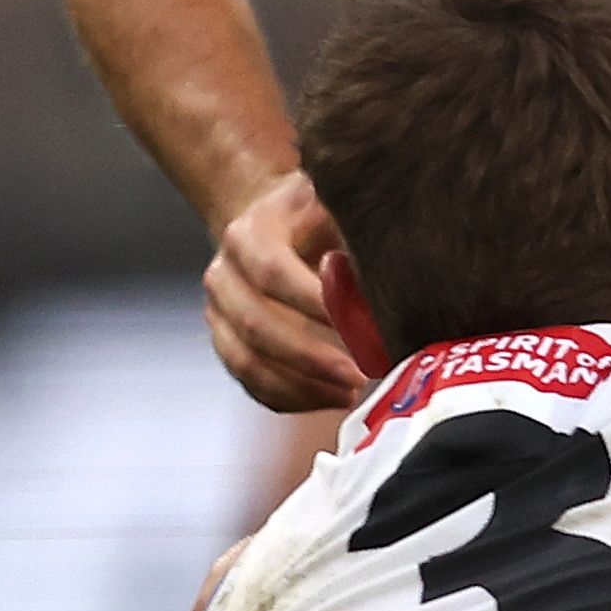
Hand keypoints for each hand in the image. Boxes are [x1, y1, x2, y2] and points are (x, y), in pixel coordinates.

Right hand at [205, 169, 360, 410]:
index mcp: (248, 233)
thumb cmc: (317, 219)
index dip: (313, 303)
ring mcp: (220, 313)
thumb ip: (356, 245)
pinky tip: (330, 397)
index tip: (360, 328)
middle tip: (360, 373)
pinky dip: (292, 398)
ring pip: (247, 362)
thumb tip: (389, 290)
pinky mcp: (228, 344)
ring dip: (301, 386)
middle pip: (255, 325)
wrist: (277, 224)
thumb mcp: (338, 212)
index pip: (272, 271)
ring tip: (351, 393)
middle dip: (311, 358)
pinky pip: (252, 383)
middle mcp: (224, 274)